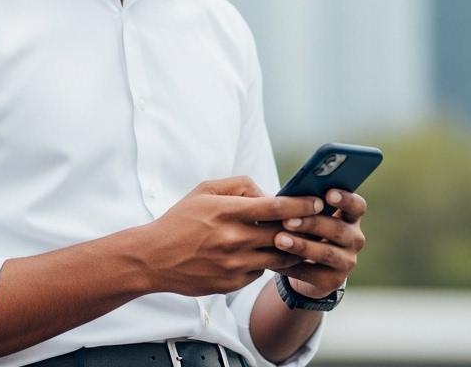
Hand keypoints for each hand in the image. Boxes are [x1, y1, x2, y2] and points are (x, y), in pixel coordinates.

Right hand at [140, 177, 323, 296]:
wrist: (153, 259)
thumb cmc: (181, 220)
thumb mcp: (204, 191)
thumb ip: (239, 185)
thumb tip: (268, 193)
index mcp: (227, 211)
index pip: (276, 208)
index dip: (302, 205)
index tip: (317, 202)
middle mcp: (232, 239)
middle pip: (283, 234)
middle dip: (303, 227)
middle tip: (317, 222)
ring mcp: (233, 264)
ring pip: (278, 257)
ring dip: (291, 248)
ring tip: (298, 240)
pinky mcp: (232, 283)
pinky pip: (260, 272)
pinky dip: (265, 262)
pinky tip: (263, 254)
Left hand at [274, 188, 366, 298]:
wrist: (308, 268)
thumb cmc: (306, 231)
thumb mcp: (309, 217)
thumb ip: (304, 206)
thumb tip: (282, 197)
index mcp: (350, 217)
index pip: (357, 206)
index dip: (346, 199)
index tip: (328, 193)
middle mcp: (354, 239)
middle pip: (338, 229)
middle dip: (312, 224)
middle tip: (288, 221)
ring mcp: (347, 261)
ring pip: (326, 253)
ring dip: (301, 246)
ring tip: (278, 240)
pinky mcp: (334, 281)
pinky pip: (312, 274)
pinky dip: (292, 266)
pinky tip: (274, 260)